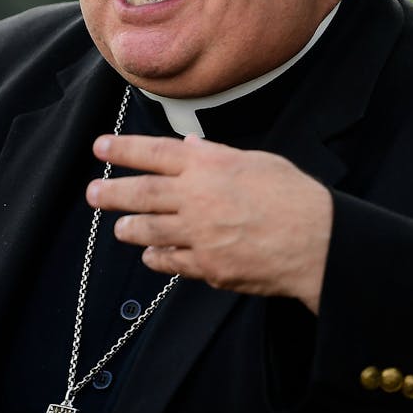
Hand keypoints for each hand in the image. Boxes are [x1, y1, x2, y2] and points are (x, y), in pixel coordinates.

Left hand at [86, 134, 331, 312]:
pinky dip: (156, 256)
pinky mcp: (207, 267)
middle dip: (111, 192)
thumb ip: (217, 156)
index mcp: (209, 167)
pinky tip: (150, 254)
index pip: (154, 153)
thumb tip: (189, 146)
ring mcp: (199, 235)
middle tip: (92, 193)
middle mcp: (197, 199)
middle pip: (140, 193)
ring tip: (119, 226)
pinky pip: (170, 261)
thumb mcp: (258, 162)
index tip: (100, 148)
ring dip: (129, 227)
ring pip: (148, 230)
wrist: (319, 244)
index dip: (123, 149)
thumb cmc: (295, 198)